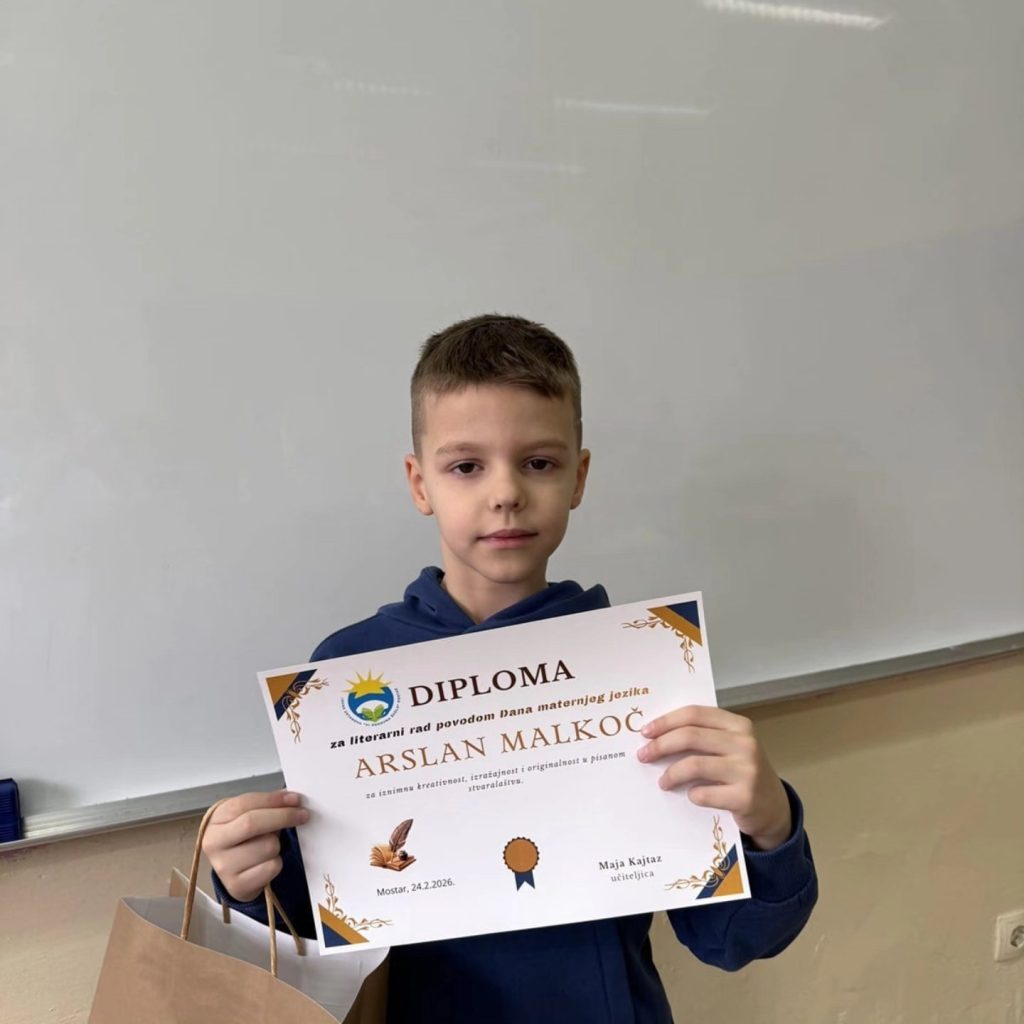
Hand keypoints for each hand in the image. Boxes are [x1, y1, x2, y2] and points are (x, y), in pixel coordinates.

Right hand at [201, 790, 308, 901]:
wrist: (231, 869)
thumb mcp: (246, 815)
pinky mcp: (237, 885)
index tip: (296, 799)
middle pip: (252, 824)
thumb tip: (292, 798)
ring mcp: (224, 866)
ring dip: (278, 844)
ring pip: (267, 846)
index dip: (273, 800)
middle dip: (283, 816)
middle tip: (302, 815)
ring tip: (270, 844)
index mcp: (216, 819)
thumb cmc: (243, 837)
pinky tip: (267, 861)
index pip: (244, 804)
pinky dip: (276, 862)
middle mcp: (214, 843)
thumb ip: (266, 805)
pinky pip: (271, 867)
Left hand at [637, 705, 791, 850]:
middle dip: (660, 745)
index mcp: (739, 725)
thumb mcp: (730, 747)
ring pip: (693, 765)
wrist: (773, 808)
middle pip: (690, 736)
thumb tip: (656, 735)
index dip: (666, 721)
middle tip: (643, 755)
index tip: (645, 731)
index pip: (694, 714)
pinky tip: (690, 796)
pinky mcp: (745, 797)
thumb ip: (703, 737)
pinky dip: (691, 795)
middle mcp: (745, 744)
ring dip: (670, 774)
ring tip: (662, 781)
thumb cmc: (742, 772)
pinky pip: (703, 793)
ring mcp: (747, 771)